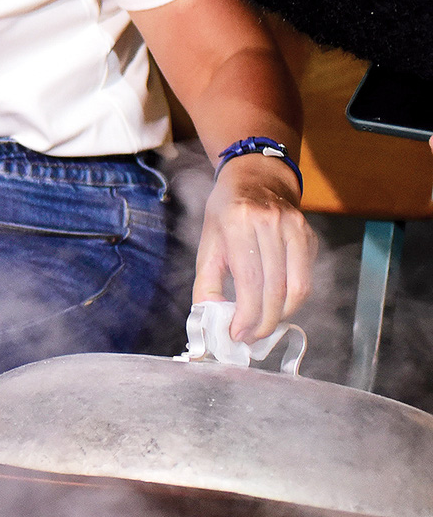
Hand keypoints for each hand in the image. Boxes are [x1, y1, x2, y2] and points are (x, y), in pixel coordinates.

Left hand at [194, 153, 317, 341]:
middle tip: (251, 338)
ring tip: (264, 325)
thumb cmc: (226, 212)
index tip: (237, 334)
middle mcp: (269, 223)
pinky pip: (306, 277)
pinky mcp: (309, 235)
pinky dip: (293, 299)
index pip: (249, 280)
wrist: (257, 178)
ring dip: (281, 314)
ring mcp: (294, 228)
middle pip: (275, 288)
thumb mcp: (208, 243)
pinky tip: (277, 306)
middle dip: (264, 321)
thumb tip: (211, 321)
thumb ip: (207, 283)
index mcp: (238, 222)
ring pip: (297, 287)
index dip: (247, 314)